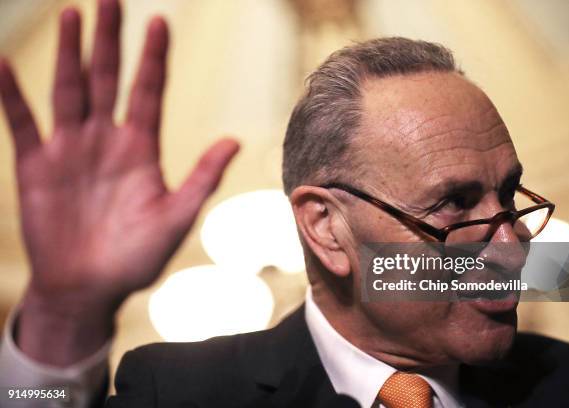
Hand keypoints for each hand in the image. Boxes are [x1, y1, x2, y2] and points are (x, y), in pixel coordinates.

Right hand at [0, 0, 238, 364]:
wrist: (90, 288)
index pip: (148, 91)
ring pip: (70, 90)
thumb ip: (202, 178)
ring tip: (71, 15)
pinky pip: (22, 124)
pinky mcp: (37, 167)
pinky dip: (12, 95)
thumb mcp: (176, 217)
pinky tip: (2, 63)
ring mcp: (70, 149)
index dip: (153, 58)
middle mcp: (106, 140)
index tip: (159, 21)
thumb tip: (236, 140)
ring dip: (69, 53)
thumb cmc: (137, 258)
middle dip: (110, 39)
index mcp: (141, 148)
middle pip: (109, 79)